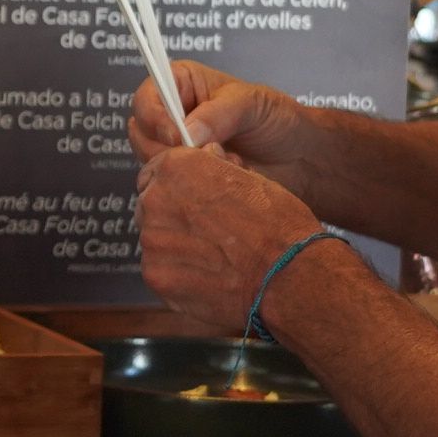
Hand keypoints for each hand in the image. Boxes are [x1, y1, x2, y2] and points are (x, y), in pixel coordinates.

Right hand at [129, 61, 316, 188]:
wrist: (300, 159)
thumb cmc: (277, 120)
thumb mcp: (251, 103)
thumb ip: (217, 114)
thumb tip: (186, 133)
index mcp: (181, 83)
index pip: (146, 98)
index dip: (155, 118)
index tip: (176, 138)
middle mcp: (171, 115)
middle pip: (141, 133)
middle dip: (168, 149)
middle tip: (202, 155)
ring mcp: (176, 148)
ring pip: (152, 162)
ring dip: (185, 168)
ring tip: (223, 161)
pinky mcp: (185, 176)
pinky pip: (171, 184)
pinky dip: (194, 186)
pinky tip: (223, 177)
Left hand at [132, 144, 326, 333]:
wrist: (286, 275)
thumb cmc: (277, 225)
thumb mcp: (248, 177)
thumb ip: (213, 168)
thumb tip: (205, 159)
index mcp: (176, 167)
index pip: (156, 171)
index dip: (175, 186)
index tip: (189, 199)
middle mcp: (156, 198)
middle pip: (151, 205)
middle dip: (173, 216)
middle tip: (206, 233)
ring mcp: (152, 239)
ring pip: (155, 239)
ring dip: (175, 246)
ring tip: (212, 257)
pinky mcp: (155, 275)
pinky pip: (159, 270)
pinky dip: (178, 274)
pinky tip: (207, 277)